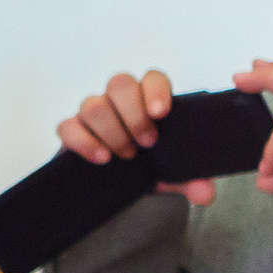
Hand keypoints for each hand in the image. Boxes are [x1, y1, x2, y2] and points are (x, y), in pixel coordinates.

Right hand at [56, 69, 215, 205]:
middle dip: (133, 113)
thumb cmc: (149, 166)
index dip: (155, 90)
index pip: (152, 78)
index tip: (161, 113)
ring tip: (127, 155)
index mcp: (148, 100)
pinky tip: (102, 158)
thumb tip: (205, 194)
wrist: (120, 184)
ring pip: (93, 105)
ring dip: (112, 131)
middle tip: (147, 143)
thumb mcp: (173, 175)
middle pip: (119, 83)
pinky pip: (67, 126)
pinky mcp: (72, 130)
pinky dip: (83, 142)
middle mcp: (119, 100)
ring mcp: (94, 113)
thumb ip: (191, 181)